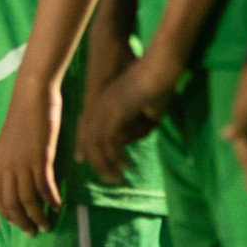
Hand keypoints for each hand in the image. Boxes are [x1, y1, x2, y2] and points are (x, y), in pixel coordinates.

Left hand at [0, 77, 62, 234]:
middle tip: (33, 232)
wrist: (32, 94)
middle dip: (22, 222)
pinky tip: (58, 206)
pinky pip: (44, 187)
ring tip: (47, 226)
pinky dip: (51, 200)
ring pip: (28, 199)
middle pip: (11, 203)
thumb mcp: (12, 141)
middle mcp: (6, 165)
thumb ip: (13, 161)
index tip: (18, 224)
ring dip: (38, 216)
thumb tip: (21, 180)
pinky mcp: (39, 157)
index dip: (7, 214)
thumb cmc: (25, 114)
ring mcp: (22, 162)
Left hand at [75, 50, 178, 184]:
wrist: (161, 67)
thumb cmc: (158, 84)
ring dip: (105, 164)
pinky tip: (126, 166)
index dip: (85, 146)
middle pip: (87, 138)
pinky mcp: (115, 112)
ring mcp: (105, 108)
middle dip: (96, 162)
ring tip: (118, 179)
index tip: (89, 164)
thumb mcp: (146, 111)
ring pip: (95, 144)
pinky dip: (115, 157)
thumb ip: (134, 126)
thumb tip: (128, 141)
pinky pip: (108, 141)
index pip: (86, 127)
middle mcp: (100, 104)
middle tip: (110, 179)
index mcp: (104, 101)